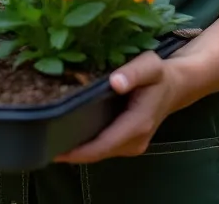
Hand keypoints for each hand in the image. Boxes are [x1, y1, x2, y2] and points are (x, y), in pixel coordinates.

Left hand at [54, 51, 184, 164]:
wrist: (176, 85)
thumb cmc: (159, 74)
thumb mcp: (150, 65)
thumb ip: (133, 72)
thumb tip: (115, 82)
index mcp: (137, 125)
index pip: (103, 145)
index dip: (79, 150)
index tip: (54, 148)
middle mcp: (134, 141)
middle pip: (98, 152)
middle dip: (72, 150)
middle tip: (42, 137)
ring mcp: (132, 144)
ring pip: (100, 151)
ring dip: (78, 148)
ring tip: (49, 134)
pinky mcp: (128, 141)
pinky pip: (104, 146)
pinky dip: (87, 143)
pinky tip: (68, 131)